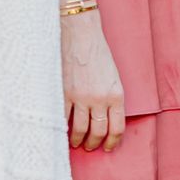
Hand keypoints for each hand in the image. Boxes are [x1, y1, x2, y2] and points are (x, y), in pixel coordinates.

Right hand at [58, 0, 124, 153]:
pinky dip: (63, 128)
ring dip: (78, 140)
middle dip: (94, 143)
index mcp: (115, 94)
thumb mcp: (112, 76)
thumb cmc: (97, 52)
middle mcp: (99, 99)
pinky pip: (63, 119)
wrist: (79, 32)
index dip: (112, 142)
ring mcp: (79, 97)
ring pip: (79, 130)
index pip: (117, 128)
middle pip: (98, 132)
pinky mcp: (63, 93)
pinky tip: (63, 130)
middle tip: (90, 146)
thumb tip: (104, 119)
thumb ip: (110, 98)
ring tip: (77, 142)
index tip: (107, 147)